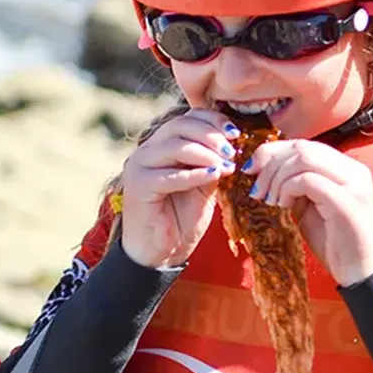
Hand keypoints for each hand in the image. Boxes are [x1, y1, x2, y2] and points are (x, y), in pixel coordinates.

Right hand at [119, 108, 239, 268]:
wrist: (160, 253)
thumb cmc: (180, 219)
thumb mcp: (203, 186)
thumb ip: (212, 163)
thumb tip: (233, 145)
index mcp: (161, 145)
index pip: (186, 119)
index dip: (211, 120)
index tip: (234, 133)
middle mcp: (147, 151)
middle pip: (179, 127)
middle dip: (211, 136)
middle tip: (232, 151)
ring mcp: (138, 166)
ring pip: (175, 147)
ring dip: (205, 154)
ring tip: (225, 166)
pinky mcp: (137, 186)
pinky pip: (169, 175)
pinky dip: (194, 174)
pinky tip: (214, 176)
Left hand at [242, 139, 372, 286]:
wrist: (362, 271)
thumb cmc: (336, 243)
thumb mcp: (310, 208)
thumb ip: (296, 187)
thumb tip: (267, 174)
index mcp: (345, 168)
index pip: (304, 145)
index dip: (273, 152)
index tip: (252, 169)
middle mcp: (352, 169)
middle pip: (302, 147)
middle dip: (271, 163)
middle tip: (256, 188)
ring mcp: (352, 182)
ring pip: (304, 158)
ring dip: (277, 177)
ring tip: (270, 199)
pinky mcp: (345, 199)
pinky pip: (307, 180)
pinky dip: (288, 189)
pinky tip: (283, 206)